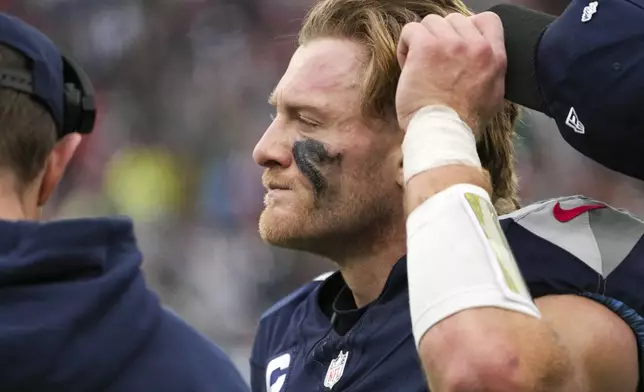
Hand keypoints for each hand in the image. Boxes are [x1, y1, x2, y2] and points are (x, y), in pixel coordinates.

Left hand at [395, 12, 506, 134]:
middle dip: (441, 38)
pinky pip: (411, 30)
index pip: (488, 20)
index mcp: (494, 57)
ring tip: (418, 66)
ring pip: (431, 22)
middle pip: (454, 20)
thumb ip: (490, 73)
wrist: (443, 134)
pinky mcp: (426, 47)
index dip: (468, 27)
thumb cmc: (461, 124)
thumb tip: (482, 62)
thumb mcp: (492, 97)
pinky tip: (407, 66)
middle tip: (432, 63)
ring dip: (421, 42)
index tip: (455, 44)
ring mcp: (451, 44)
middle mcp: (475, 46)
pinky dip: (405, 46)